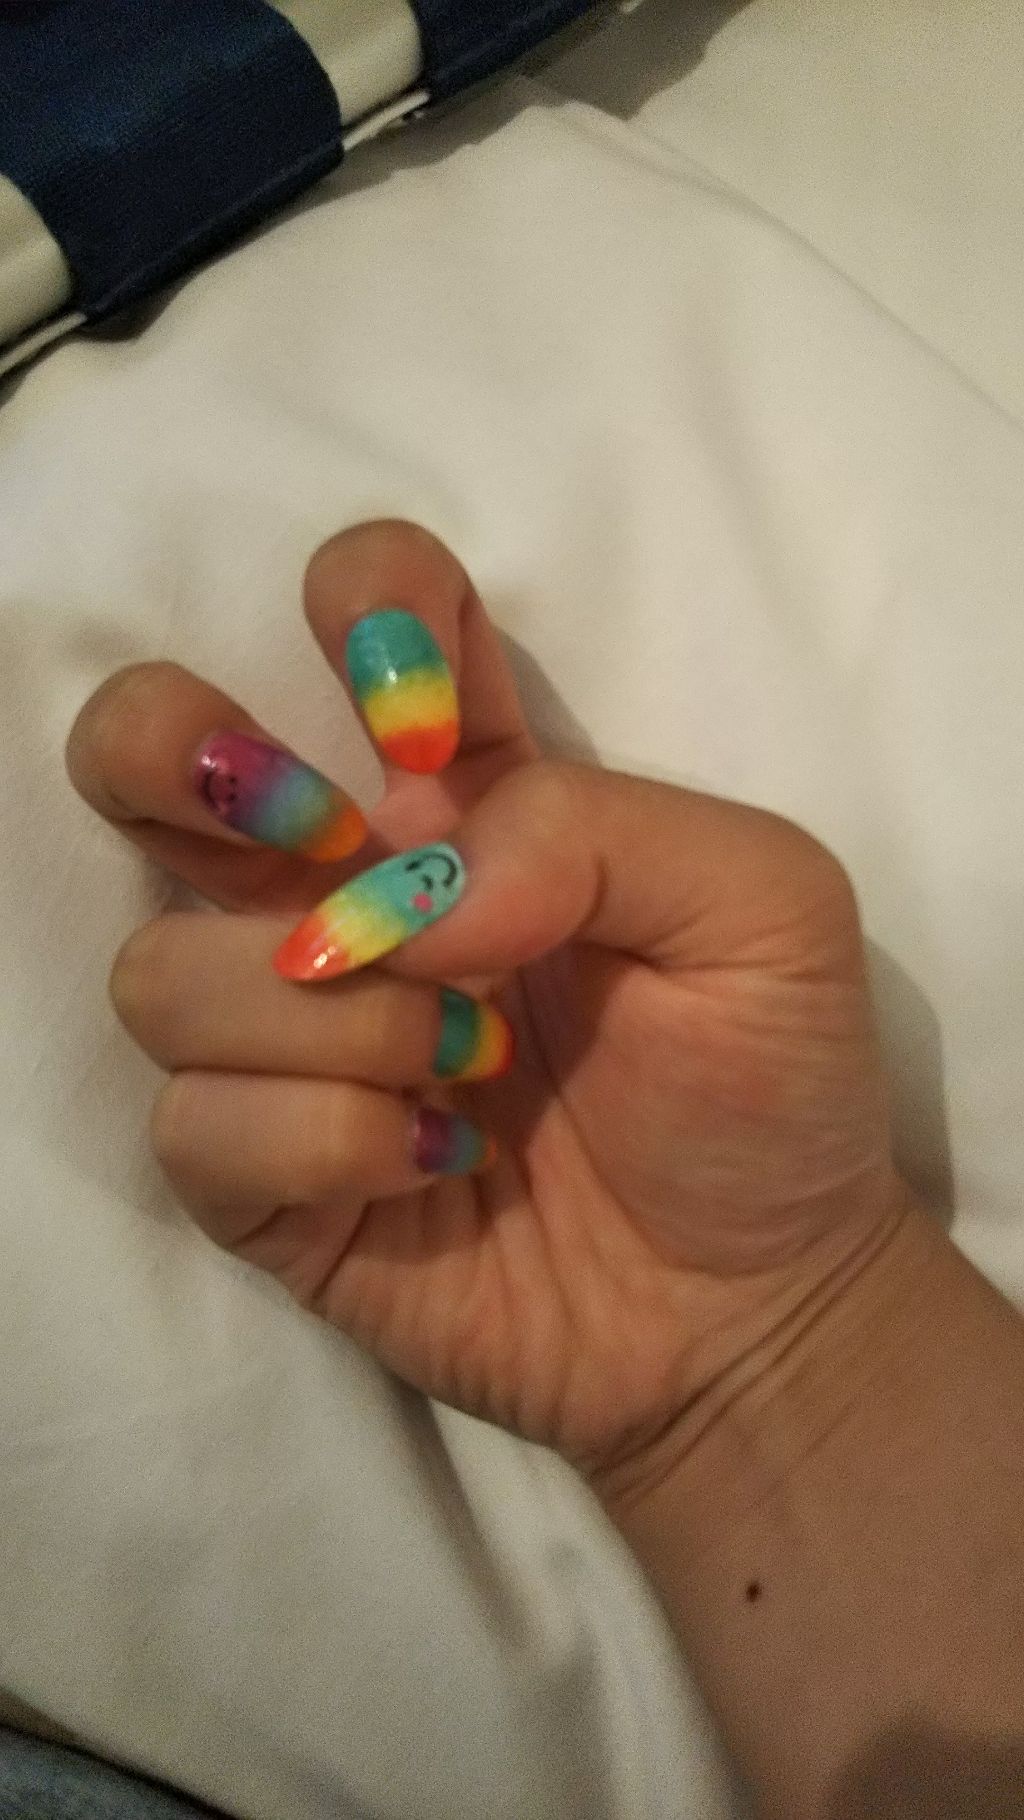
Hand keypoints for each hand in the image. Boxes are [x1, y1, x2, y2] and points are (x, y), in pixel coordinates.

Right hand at [67, 520, 903, 1482]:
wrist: (752, 1307)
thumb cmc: (770, 1088)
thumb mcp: (764, 910)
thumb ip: (596, 830)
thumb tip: (410, 886)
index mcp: (470, 793)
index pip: (365, 608)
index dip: (366, 611)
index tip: (432, 728)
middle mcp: (346, 891)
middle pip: (150, 747)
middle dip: (184, 757)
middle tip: (326, 848)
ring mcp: (290, 1034)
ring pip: (160, 968)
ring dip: (331, 1020)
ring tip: (470, 1068)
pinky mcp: (262, 1173)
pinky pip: (193, 1125)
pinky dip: (326, 1144)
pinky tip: (439, 1165)